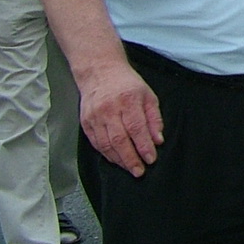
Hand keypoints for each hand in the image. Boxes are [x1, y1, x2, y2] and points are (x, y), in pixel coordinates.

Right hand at [78, 60, 162, 177]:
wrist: (100, 72)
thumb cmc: (127, 83)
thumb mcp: (148, 95)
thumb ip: (154, 118)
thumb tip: (158, 139)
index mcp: (128, 100)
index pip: (137, 129)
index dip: (144, 146)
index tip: (151, 159)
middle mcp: (109, 109)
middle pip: (120, 140)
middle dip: (131, 159)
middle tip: (140, 171)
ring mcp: (95, 117)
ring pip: (106, 144)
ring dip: (118, 160)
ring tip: (130, 168)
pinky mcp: (86, 122)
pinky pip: (96, 143)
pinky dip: (106, 154)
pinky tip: (116, 159)